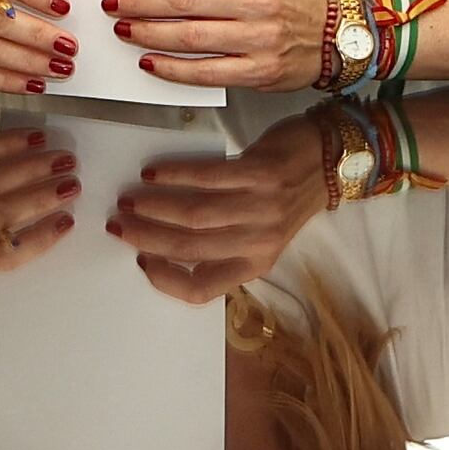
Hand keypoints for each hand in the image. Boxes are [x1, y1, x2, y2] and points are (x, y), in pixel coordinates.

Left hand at [0, 109, 77, 267]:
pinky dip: (8, 144)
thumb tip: (53, 201)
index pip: (1, 256)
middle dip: (43, 199)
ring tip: (60, 157)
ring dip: (33, 169)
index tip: (68, 220)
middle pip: (0, 217)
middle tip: (72, 183)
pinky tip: (32, 136)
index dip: (38, 241)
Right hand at [105, 114, 335, 301]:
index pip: (202, 289)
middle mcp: (259, 242)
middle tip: (117, 225)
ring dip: (154, 207)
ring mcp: (262, 208)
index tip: (140, 259)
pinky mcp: (262, 175)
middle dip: (145, 238)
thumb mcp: (259, 233)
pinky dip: (175, 175)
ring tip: (129, 200)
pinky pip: (208, 177)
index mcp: (255, 264)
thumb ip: (221, 244)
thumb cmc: (285, 197)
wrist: (330, 159)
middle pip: (190, 249)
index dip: (164, 278)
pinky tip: (154, 172)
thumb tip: (163, 243)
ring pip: (195, 215)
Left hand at [108, 0, 328, 94]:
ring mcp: (258, 40)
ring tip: (125, 30)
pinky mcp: (258, 72)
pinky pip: (205, 72)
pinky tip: (150, 62)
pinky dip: (172, 68)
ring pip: (190, 38)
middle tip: (115, 4)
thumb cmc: (287, 0)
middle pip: (185, 2)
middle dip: (141, 3)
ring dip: (149, 34)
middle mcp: (256, 2)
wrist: (335, 33)